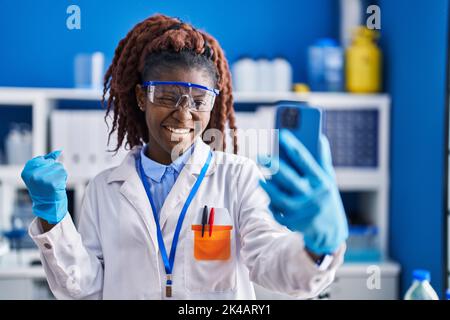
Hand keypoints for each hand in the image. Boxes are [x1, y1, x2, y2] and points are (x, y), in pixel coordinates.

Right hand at [21, 150, 67, 223]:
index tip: (44, 175)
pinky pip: (64, 173)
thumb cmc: (44, 189)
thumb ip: (47, 161)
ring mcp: (43, 179)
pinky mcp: (53, 183)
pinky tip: (59, 186)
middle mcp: (33, 175)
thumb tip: (59, 151)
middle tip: (49, 181)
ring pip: (59, 166)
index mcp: (26, 172)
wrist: (48, 206)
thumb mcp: (39, 174)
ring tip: (54, 183)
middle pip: (51, 162)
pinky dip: (64, 178)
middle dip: (54, 170)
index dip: (46, 165)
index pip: (40, 159)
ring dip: (60, 174)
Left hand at [258, 129, 347, 254]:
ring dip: (268, 187)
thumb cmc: (328, 200)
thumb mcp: (330, 180)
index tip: (281, 134)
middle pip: (289, 178)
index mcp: (321, 183)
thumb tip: (320, 137)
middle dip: (274, 166)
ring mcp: (302, 211)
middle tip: (261, 156)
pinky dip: (271, 203)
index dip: (292, 146)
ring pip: (279, 196)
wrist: (331, 233)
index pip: (305, 161)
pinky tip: (267, 195)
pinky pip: (277, 210)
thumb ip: (323, 159)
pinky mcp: (293, 222)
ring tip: (260, 178)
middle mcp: (312, 196)